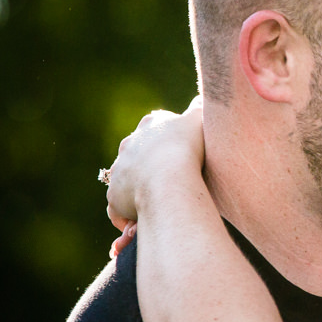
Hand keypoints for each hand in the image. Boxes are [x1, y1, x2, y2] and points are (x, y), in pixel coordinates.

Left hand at [104, 98, 204, 244]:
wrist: (169, 178)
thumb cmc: (189, 147)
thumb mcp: (201, 120)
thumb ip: (201, 108)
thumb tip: (206, 98)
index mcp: (150, 126)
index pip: (156, 130)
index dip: (169, 142)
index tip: (182, 154)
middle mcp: (130, 146)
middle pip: (139, 155)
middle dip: (151, 167)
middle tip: (172, 182)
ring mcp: (120, 171)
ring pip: (129, 182)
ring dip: (141, 192)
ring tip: (160, 205)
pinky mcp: (115, 196)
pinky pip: (120, 209)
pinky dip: (130, 216)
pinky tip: (145, 223)